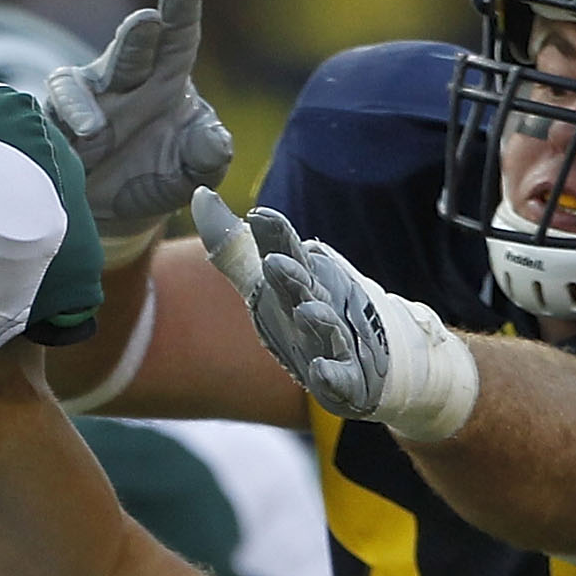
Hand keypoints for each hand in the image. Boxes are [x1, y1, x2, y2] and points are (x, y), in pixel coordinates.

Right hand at [47, 0, 235, 249]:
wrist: (118, 209)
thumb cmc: (162, 174)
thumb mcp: (195, 168)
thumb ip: (209, 154)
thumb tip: (217, 142)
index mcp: (167, 77)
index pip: (177, 39)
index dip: (180, 14)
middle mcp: (125, 80)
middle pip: (131, 49)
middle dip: (137, 34)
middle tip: (148, 20)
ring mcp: (88, 101)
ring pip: (81, 83)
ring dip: (84, 97)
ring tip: (96, 125)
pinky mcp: (57, 126)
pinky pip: (53, 116)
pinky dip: (66, 122)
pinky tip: (82, 134)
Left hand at [195, 190, 477, 440]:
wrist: (375, 359)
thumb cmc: (308, 311)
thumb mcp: (265, 282)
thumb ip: (231, 246)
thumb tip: (200, 195)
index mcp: (302, 280)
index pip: (288, 252)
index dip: (276, 236)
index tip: (259, 215)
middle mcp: (321, 305)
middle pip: (305, 288)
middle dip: (292, 276)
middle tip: (274, 261)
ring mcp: (337, 342)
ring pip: (327, 329)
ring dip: (318, 321)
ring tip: (305, 312)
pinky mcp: (350, 380)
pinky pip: (342, 379)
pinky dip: (334, 377)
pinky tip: (321, 372)